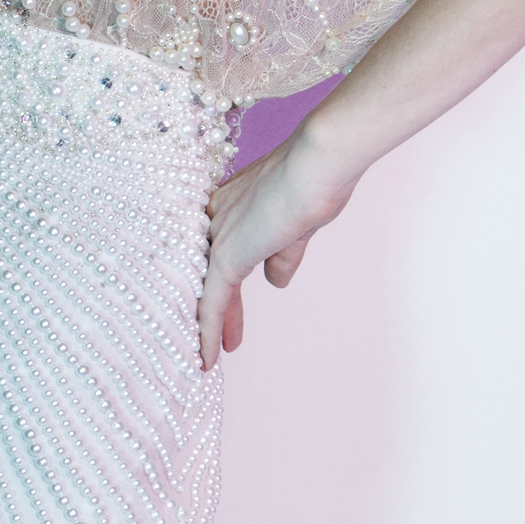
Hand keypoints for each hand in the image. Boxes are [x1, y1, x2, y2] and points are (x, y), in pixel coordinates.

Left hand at [198, 130, 357, 361]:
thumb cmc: (316, 183)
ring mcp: (218, 236)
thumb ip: (281, 255)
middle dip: (219, 306)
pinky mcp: (226, 256)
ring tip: (211, 356)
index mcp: (230, 204)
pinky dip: (207, 332)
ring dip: (211, 326)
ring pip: (206, 289)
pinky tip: (208, 358)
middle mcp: (215, 217)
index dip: (226, 280)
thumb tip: (275, 281)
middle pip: (209, 271)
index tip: (232, 304)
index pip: (221, 250)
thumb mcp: (296, 229)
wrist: (318, 165)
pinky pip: (211, 302)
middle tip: (224, 336)